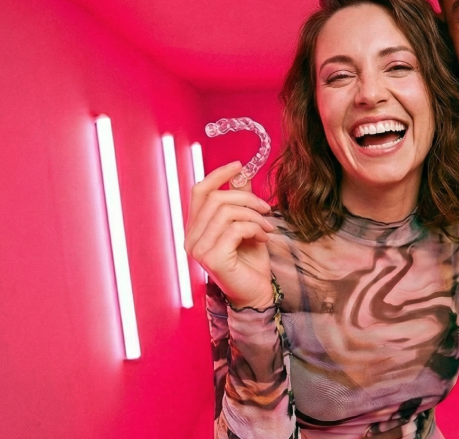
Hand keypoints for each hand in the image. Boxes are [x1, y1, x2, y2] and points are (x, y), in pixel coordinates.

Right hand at [185, 161, 276, 309]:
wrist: (257, 293)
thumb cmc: (251, 262)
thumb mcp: (247, 225)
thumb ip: (240, 202)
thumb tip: (241, 175)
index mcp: (196, 228)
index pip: (199, 192)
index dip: (218, 175)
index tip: (239, 166)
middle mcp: (191, 239)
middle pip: (215, 199)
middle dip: (245, 198)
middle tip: (265, 209)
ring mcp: (199, 250)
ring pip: (226, 212)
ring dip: (253, 215)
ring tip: (267, 226)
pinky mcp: (213, 258)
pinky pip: (235, 229)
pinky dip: (254, 228)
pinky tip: (263, 238)